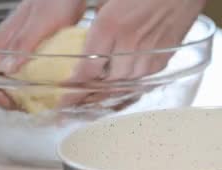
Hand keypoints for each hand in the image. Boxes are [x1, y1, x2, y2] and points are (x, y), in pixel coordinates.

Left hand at [0, 0, 205, 109]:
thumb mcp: (107, 2)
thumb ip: (96, 25)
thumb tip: (81, 43)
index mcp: (110, 27)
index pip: (86, 71)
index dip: (72, 90)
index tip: (61, 100)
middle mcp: (129, 47)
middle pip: (103, 87)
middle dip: (85, 100)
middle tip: (70, 108)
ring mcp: (147, 58)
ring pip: (121, 89)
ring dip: (104, 99)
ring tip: (89, 106)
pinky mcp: (161, 63)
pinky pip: (139, 86)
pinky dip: (125, 93)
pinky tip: (115, 96)